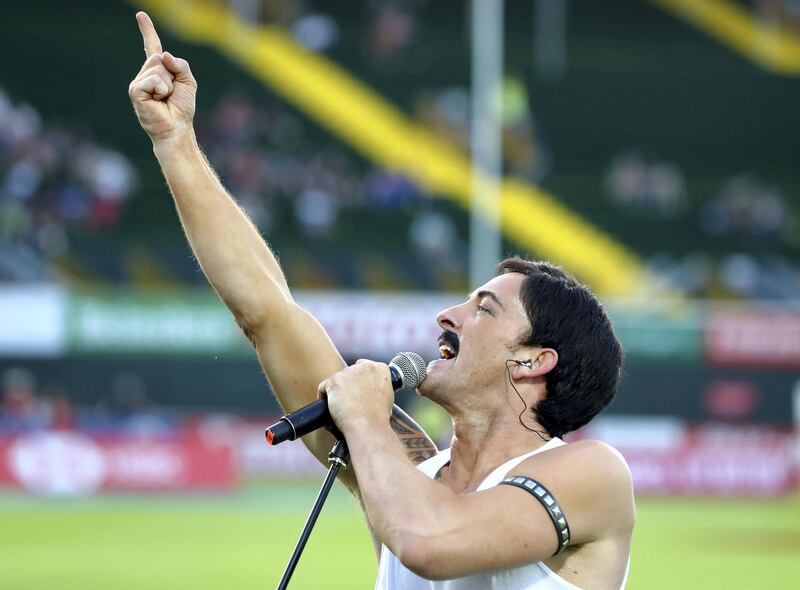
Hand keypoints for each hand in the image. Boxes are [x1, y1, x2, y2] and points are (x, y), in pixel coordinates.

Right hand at [128, 12, 196, 143]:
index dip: (147, 31)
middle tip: (171, 93)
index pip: (152, 47)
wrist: (177, 128)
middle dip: (172, 74)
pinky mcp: (135, 91)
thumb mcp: (188, 82)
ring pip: (157, 68)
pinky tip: (158, 101)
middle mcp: (145, 74)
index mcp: (158, 71)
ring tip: (165, 99)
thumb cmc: (182, 108)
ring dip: (168, 84)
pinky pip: (153, 80)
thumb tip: (163, 55)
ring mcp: (139, 82)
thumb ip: (180, 64)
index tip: (140, 15)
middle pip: (159, 58)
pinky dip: (161, 89)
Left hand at [318, 360, 394, 430]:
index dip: (360, 380)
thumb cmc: (378, 417)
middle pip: (350, 372)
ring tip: (342, 407)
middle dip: (349, 384)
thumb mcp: (386, 396)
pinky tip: (331, 407)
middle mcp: (364, 366)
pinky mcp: (334, 380)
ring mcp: (348, 372)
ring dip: (337, 391)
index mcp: (380, 369)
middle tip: (351, 400)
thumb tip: (369, 390)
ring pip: (337, 380)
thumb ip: (377, 386)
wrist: (368, 425)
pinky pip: (323, 387)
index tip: (359, 389)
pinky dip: (325, 397)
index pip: (365, 367)